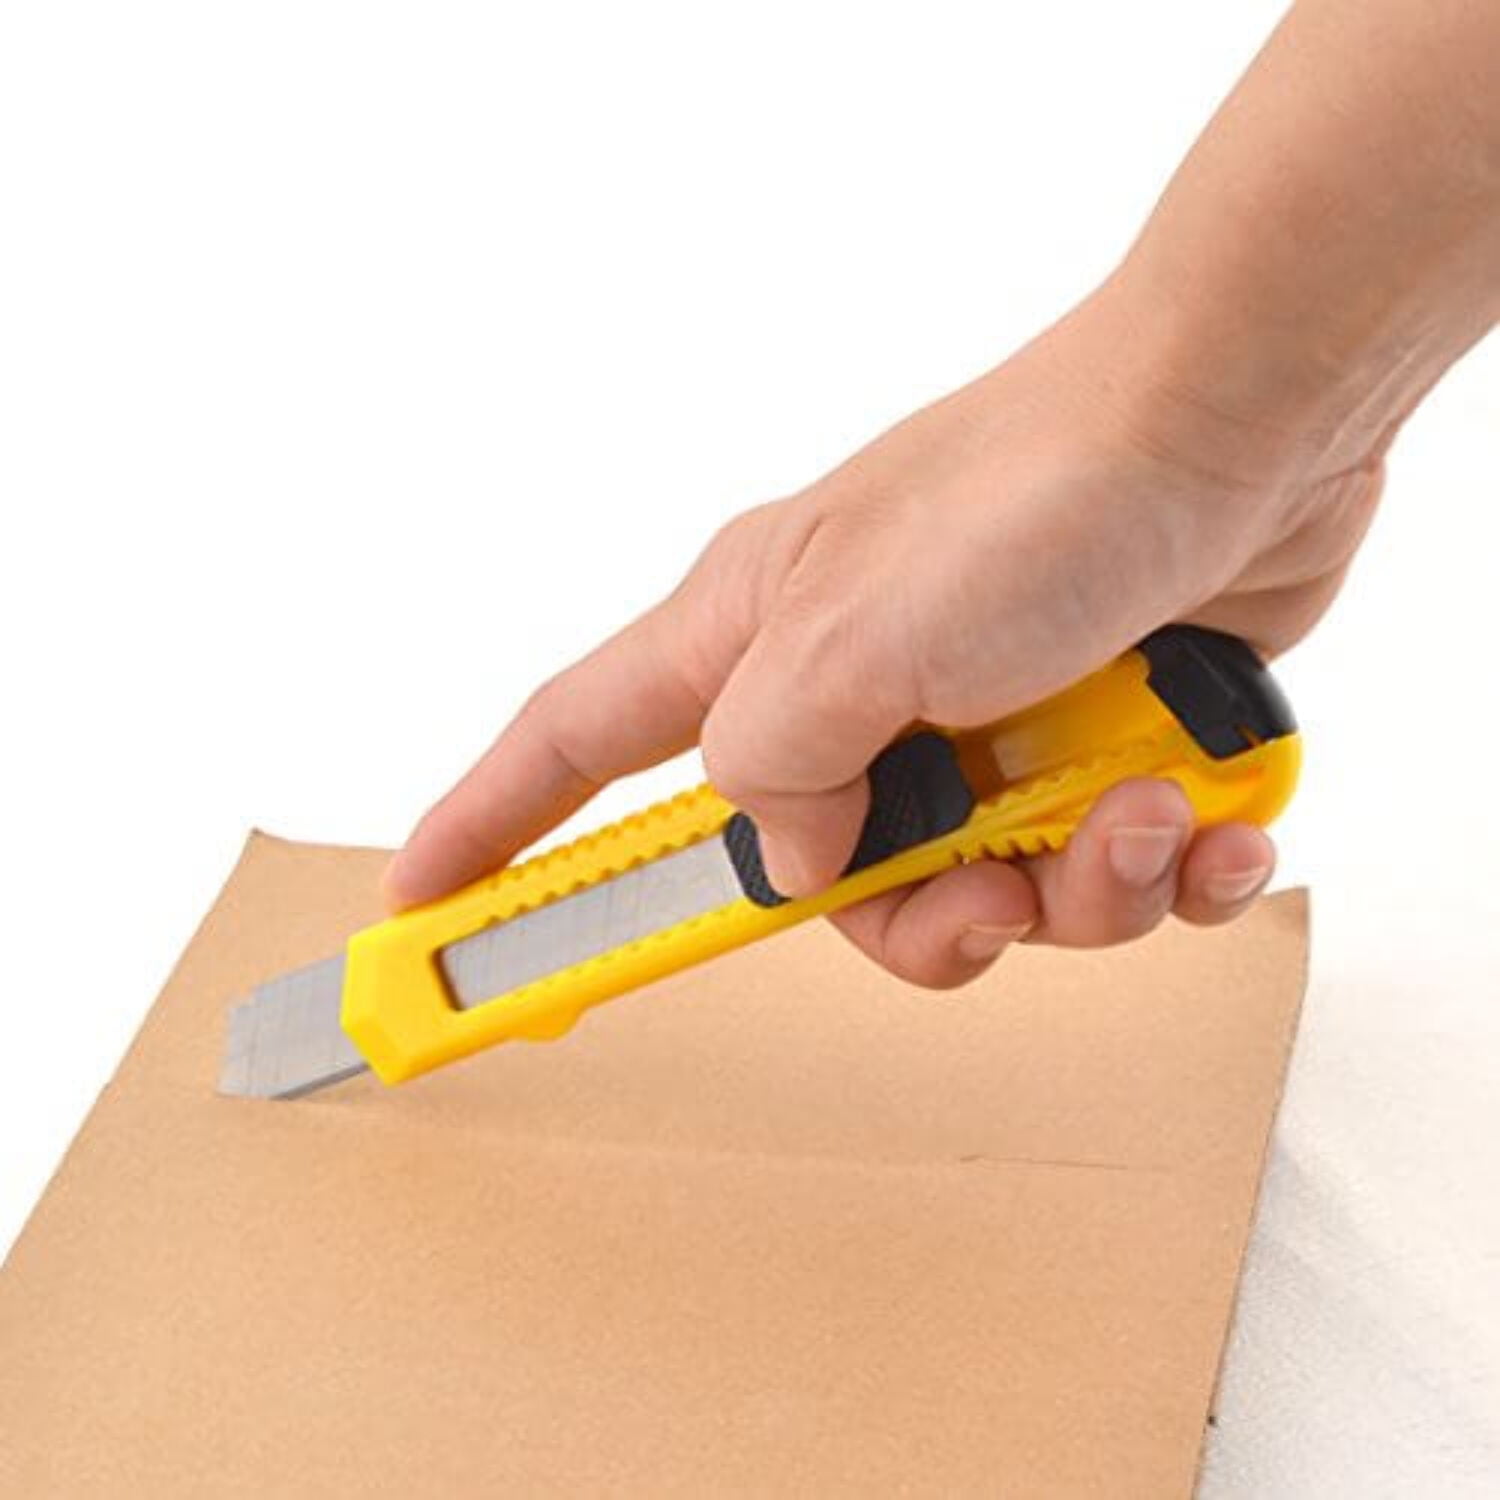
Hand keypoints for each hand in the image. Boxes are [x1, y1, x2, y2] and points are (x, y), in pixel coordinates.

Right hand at [383, 273, 1382, 986]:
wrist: (1247, 411)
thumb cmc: (1038, 488)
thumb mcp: (859, 632)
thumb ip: (779, 766)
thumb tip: (793, 862)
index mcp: (756, 643)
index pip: (576, 744)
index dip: (492, 828)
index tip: (425, 905)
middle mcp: (855, 691)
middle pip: (823, 882)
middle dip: (921, 923)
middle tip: (988, 896)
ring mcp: (978, 721)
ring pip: (984, 893)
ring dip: (1079, 888)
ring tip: (1142, 808)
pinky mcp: (1090, 741)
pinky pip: (1106, 869)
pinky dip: (1166, 869)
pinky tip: (1212, 823)